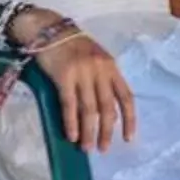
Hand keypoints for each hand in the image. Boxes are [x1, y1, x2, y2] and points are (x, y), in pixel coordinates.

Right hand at [37, 31, 136, 150]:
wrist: (49, 30)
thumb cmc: (73, 48)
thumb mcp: (96, 61)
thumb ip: (103, 83)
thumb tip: (110, 115)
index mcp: (111, 67)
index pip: (126, 97)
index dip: (129, 119)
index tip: (128, 138)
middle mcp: (100, 70)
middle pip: (107, 107)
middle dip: (107, 131)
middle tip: (103, 149)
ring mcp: (82, 73)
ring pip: (89, 109)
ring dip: (88, 131)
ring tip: (86, 148)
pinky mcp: (64, 76)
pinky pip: (69, 104)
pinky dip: (71, 122)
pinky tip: (71, 135)